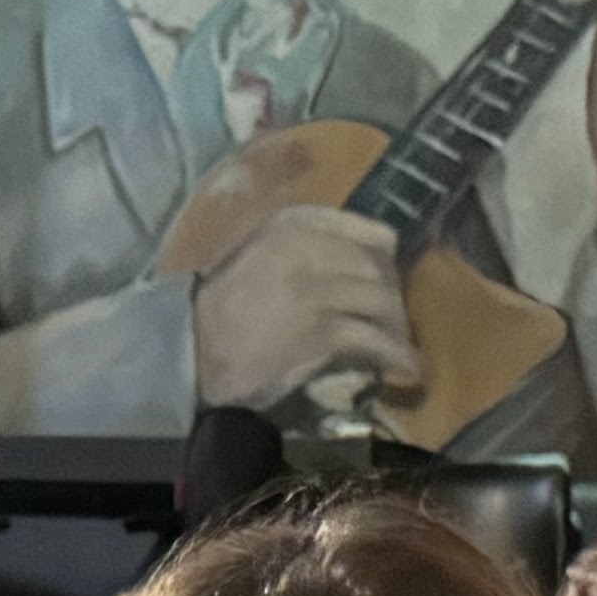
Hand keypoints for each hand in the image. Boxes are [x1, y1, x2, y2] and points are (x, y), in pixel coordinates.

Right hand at [187, 201, 413, 417]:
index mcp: (293, 225)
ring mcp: (316, 290)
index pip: (372, 232)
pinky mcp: (322, 331)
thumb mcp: (258, 254)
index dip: (388, 262)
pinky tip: (406, 370)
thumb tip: (366, 256)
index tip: (390, 282)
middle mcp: (308, 249)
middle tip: (394, 324)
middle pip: (382, 270)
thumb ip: (303, 245)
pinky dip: (398, 357)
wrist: (190, 353)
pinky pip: (376, 341)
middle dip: (395, 299)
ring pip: (384, 303)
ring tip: (401, 349)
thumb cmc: (224, 309)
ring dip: (399, 330)